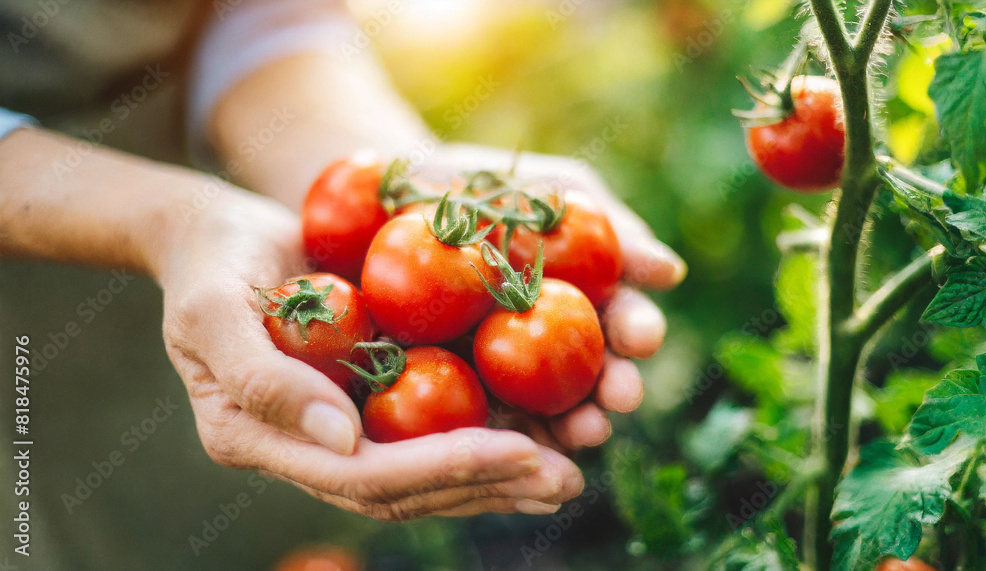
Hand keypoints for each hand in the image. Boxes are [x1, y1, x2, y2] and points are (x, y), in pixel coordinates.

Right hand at [158, 187, 582, 519]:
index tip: (520, 451)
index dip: (443, 468)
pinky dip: (485, 441)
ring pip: (425, 474)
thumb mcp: (213, 310)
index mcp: (264, 440)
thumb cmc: (210, 263)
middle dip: (486, 486)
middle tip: (564, 479)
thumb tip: (343, 441)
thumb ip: (264, 379)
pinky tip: (539, 437)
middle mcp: (307, 449)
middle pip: (405, 489)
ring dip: (497, 480)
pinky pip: (431, 433)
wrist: (219, 236)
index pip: (365, 476)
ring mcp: (340, 429)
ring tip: (566, 474)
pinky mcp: (368, 400)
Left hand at [417, 144, 686, 450]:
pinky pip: (476, 421)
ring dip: (571, 427)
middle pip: (592, 377)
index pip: (621, 320)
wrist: (381, 192)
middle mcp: (550, 344)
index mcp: (582, 298)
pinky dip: (498, 436)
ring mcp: (500, 374)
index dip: (637, 330)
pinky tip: (510, 442)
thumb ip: (608, 226)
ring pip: (545, 412)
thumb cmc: (476, 183)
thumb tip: (671, 273)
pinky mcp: (449, 392)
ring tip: (583, 432)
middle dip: (613, 391)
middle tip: (621, 398)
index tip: (642, 336)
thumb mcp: (548, 188)